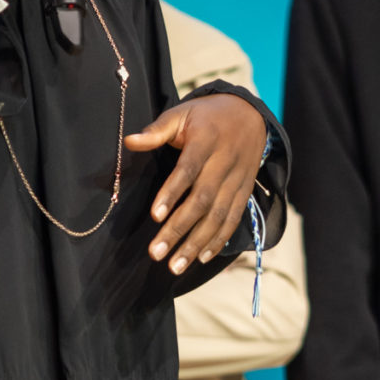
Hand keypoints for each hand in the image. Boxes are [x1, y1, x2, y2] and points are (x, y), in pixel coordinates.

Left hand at [124, 93, 269, 273]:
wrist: (250, 115)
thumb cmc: (206, 116)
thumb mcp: (181, 114)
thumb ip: (156, 130)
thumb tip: (129, 141)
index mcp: (207, 140)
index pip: (188, 169)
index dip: (172, 192)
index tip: (155, 215)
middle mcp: (225, 162)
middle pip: (203, 200)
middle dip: (179, 228)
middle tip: (156, 253)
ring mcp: (238, 180)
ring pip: (218, 216)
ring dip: (197, 243)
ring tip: (175, 265)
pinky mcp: (245, 192)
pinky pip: (233, 219)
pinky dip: (219, 240)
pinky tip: (201, 258)